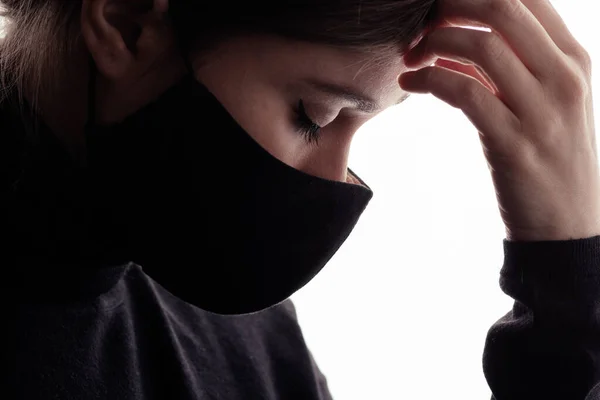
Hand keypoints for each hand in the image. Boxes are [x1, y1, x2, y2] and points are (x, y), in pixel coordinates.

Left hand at [399, 0, 598, 241]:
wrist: (564, 223)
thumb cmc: (547, 156)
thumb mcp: (545, 101)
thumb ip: (515, 63)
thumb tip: (460, 33)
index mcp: (573, 58)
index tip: (442, 7)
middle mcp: (564, 77)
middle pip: (501, 7)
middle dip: (450, 6)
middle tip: (422, 24)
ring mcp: (543, 111)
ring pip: (480, 47)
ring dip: (433, 44)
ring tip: (411, 56)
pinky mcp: (513, 144)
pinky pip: (464, 92)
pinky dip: (428, 79)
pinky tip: (409, 82)